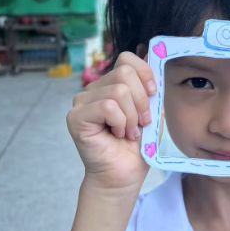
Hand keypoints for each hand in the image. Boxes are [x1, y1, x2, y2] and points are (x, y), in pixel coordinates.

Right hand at [67, 52, 155, 192]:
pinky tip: (117, 135)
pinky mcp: (76, 117)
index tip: (154, 94)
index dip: (145, 73)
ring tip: (129, 133)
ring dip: (132, 117)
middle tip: (141, 123)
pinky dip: (121, 123)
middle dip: (141, 101)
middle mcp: (94, 90)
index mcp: (112, 85)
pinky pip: (108, 107)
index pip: (126, 59)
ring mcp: (82, 102)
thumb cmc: (137, 147)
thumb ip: (150, 87)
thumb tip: (152, 55)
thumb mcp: (151, 112)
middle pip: (125, 73)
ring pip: (118, 91)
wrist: (124, 175)